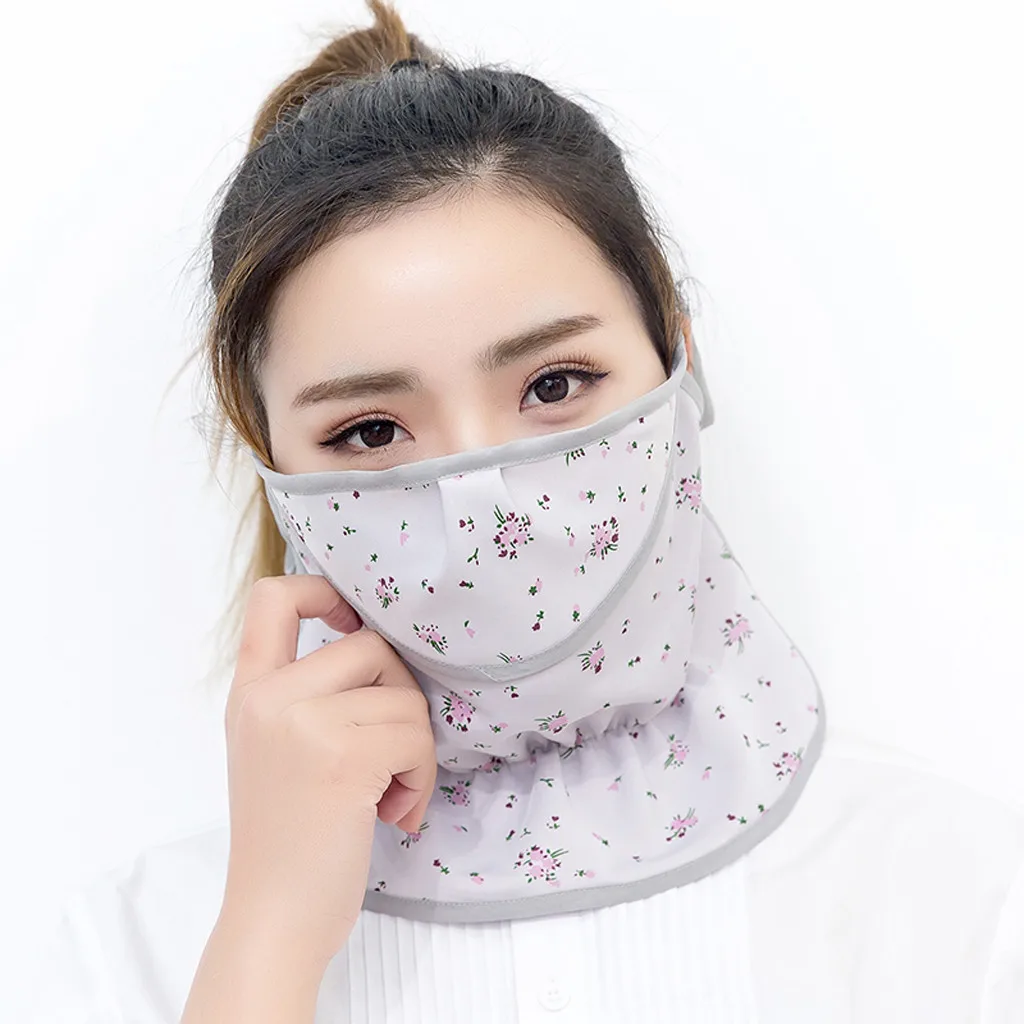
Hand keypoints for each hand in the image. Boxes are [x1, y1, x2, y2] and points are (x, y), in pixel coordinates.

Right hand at [219, 574, 436, 966]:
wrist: (273, 917)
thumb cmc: (287, 837)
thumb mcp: (274, 748)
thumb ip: (307, 694)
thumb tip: (383, 651)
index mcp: (250, 691)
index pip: (273, 597)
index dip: (323, 589)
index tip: (352, 621)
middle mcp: (269, 697)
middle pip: (371, 645)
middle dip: (400, 697)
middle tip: (391, 755)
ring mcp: (303, 723)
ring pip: (404, 696)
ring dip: (415, 750)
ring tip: (390, 793)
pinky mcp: (343, 756)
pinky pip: (415, 737)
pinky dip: (421, 776)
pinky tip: (395, 812)